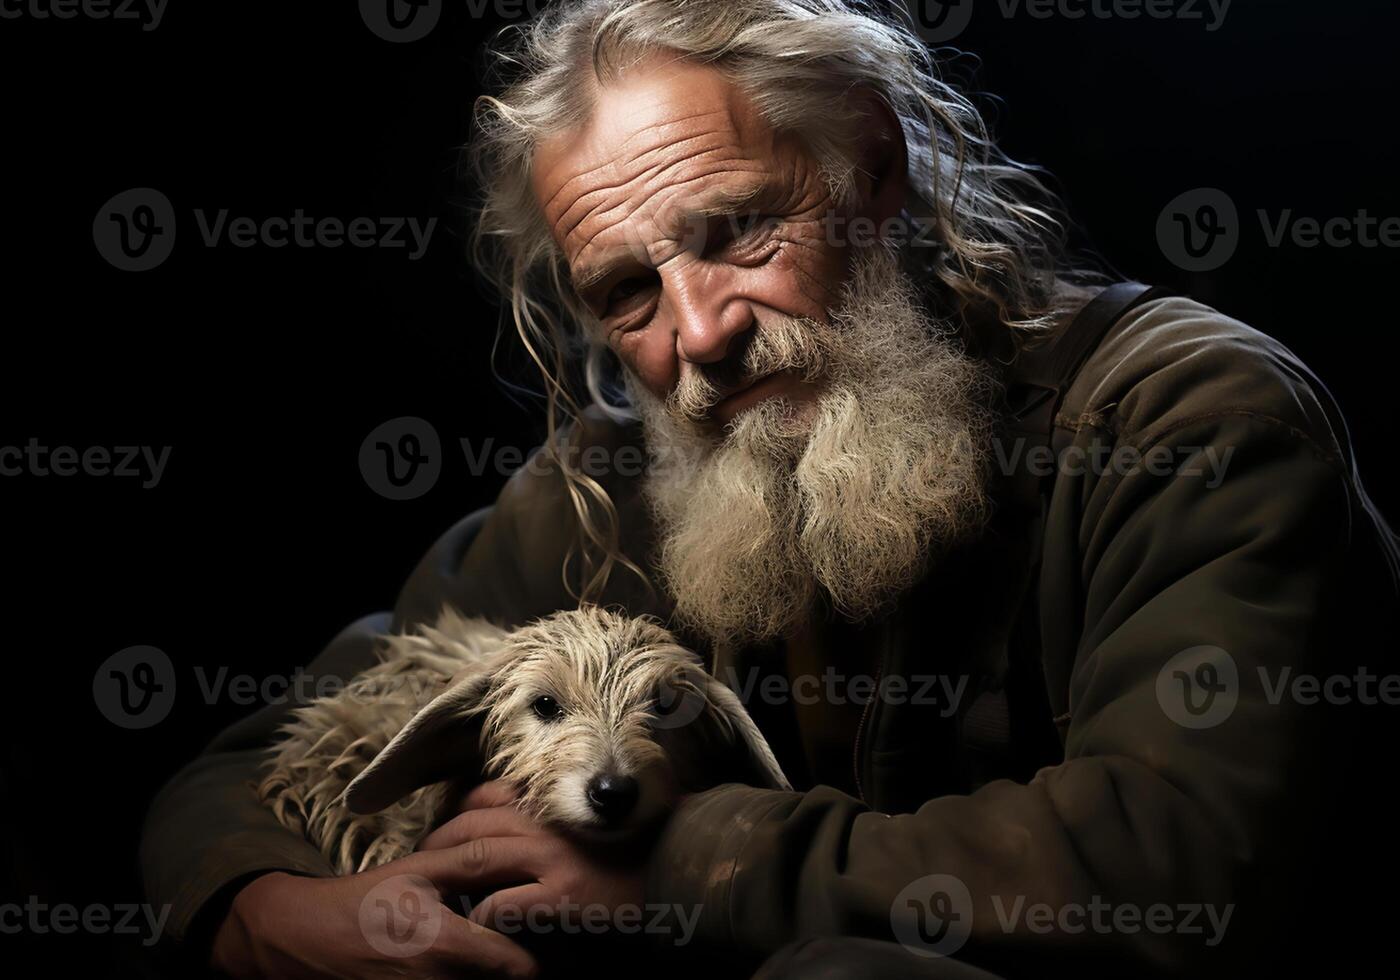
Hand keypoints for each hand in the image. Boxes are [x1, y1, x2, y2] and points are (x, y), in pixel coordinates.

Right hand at [210, 857, 538, 978]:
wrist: (305, 940)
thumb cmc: (365, 901)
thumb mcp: (417, 871)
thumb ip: (471, 861)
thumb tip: (519, 846)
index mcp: (445, 944)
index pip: (518, 968)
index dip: (544, 957)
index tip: (553, 940)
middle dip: (526, 968)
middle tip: (544, 949)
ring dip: (495, 973)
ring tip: (507, 950)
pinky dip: (471, 979)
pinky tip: (473, 962)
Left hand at [416, 780, 648, 934]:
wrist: (690, 873)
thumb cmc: (655, 847)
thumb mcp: (611, 818)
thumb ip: (574, 816)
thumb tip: (541, 819)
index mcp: (561, 803)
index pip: (492, 794)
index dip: (461, 809)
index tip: (448, 828)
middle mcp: (550, 823)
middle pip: (472, 824)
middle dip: (438, 844)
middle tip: (420, 866)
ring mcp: (553, 858)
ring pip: (475, 859)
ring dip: (447, 879)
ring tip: (431, 900)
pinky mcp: (560, 897)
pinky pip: (499, 906)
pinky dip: (480, 920)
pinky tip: (476, 931)